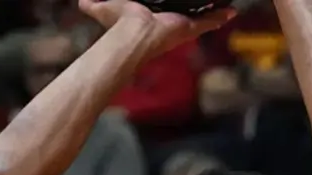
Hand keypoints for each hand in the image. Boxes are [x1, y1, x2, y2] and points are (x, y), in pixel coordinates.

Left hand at [78, 0, 235, 55]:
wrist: (134, 35)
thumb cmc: (120, 24)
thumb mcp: (105, 8)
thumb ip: (93, 5)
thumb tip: (80, 2)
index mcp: (154, 18)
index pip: (166, 8)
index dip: (172, 4)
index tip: (176, 0)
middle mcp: (169, 23)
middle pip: (186, 11)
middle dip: (196, 5)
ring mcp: (182, 26)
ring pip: (201, 16)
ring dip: (212, 9)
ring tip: (222, 1)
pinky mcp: (190, 28)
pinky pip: (210, 21)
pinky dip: (221, 16)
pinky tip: (231, 11)